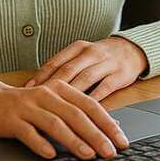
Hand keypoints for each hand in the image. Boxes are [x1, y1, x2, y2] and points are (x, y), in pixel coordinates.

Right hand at [0, 78, 128, 160]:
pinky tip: (51, 154)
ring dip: (73, 140)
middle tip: (110, 152)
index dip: (107, 123)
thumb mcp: (54, 103)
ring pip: (54, 123)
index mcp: (60, 89)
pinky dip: (40, 143)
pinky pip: (28, 133)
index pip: (89, 105)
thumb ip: (78, 112)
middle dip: (95, 134)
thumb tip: (110, 128)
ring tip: (88, 155)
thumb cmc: (27, 105)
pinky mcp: (11, 120)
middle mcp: (46, 96)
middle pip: (75, 115)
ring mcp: (28, 107)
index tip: (121, 140)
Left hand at [25, 37, 147, 100]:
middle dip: (52, 87)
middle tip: (38, 102)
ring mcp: (106, 63)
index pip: (55, 61)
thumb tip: (38, 86)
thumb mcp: (81, 55)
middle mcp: (91, 53)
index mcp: (77, 47)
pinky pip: (105, 88)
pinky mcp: (120, 75)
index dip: (41, 76)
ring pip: (85, 79)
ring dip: (71, 95)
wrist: (132, 49)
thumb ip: (64, 68)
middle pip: (68, 70)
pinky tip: (85, 112)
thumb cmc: (100, 57)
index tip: (27, 90)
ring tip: (58, 110)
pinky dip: (94, 100)